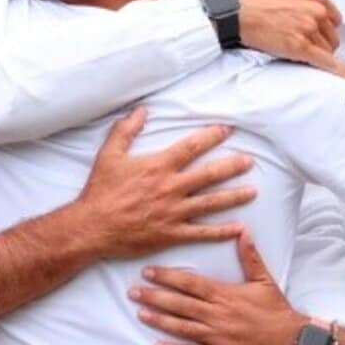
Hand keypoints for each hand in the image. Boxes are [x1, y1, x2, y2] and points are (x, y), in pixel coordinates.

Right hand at [72, 108, 253, 259]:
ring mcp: (174, 212)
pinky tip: (238, 228)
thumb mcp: (109, 154)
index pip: (192, 146)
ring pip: (212, 203)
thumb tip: (142, 110)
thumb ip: (126, 130)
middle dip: (233, 166)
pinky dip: (222, 231)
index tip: (228, 130)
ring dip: (235, 196)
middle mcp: (171, 188)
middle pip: (210, 174)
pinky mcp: (172, 234)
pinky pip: (202, 233)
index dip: (212, 136)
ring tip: (253, 191)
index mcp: (159, 167)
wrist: (91, 227)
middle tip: (250, 161)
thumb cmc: (100, 191)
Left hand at [133, 231, 302, 344]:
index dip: (167, 277)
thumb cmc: (278, 311)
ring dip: (159, 320)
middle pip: (180, 304)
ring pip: (182, 327)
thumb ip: (250, 257)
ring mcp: (218, 337)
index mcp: (226, 295)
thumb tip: (243, 230)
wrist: (293, 343)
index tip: (148, 271)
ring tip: (140, 313)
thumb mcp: (265, 281)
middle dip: (154, 296)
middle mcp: (218, 315)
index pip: (191, 283)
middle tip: (132, 292)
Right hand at [238, 0, 344, 77]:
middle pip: (332, 34)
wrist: (235, 10)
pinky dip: (337, 69)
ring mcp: (310, 30)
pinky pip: (325, 61)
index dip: (326, 26)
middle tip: (310, 45)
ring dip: (321, 53)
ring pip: (328, 48)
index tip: (321, 31)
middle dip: (323, 41)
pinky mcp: (300, 47)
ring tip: (309, 56)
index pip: (333, 16)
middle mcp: (317, 12)